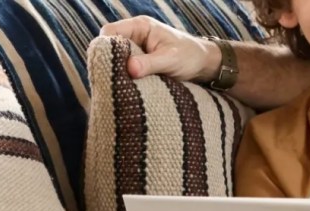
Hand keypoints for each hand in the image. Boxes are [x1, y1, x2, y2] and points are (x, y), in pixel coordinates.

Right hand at [99, 16, 219, 82]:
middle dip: (109, 62)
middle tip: (111, 80)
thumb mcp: (171, 60)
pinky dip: (126, 75)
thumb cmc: (191, 57)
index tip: (106, 67)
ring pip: (116, 58)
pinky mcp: (140, 60)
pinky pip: (125, 66)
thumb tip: (130, 69)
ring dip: (118, 70)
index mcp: (140, 26)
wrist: (206, 64)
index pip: (110, 32)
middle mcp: (135, 34)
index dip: (104, 47)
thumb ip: (150, 63)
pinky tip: (127, 86)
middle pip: (109, 45)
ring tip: (119, 85)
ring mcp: (137, 47)